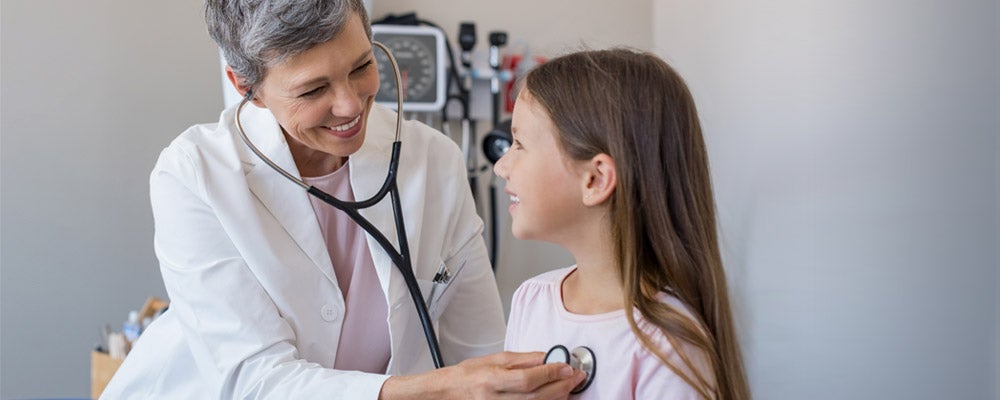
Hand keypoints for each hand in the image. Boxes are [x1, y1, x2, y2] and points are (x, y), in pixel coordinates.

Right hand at [379, 351, 586, 399]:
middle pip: (535, 397)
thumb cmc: (468, 375)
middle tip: (576, 377)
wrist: (448, 393)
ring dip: (557, 398)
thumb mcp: (494, 359)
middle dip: (560, 387)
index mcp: (491, 380)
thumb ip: (523, 359)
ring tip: (570, 387)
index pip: (527, 379)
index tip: (566, 366)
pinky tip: (555, 399)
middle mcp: (494, 399)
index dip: (550, 374)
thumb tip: (546, 357)